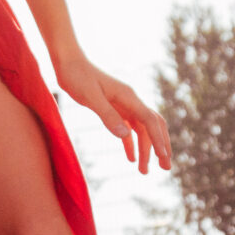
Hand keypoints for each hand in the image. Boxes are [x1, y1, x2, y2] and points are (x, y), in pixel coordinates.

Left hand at [52, 49, 169, 174]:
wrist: (68, 62)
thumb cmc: (77, 76)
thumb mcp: (90, 97)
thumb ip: (107, 115)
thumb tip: (126, 134)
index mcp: (128, 97)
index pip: (150, 120)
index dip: (158, 139)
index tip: (164, 157)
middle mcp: (130, 101)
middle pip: (153, 126)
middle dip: (160, 146)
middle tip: (166, 167)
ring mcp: (123, 104)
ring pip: (141, 130)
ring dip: (145, 149)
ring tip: (144, 171)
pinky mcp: (114, 108)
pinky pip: (128, 129)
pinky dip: (131, 144)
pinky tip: (131, 159)